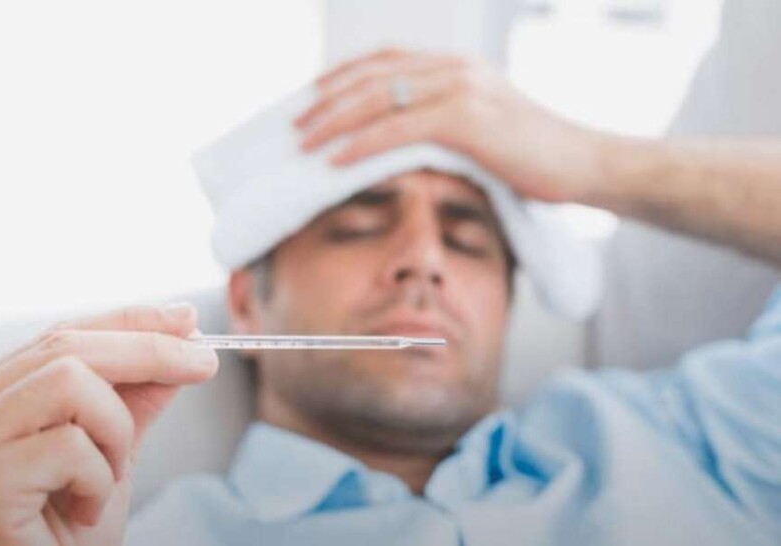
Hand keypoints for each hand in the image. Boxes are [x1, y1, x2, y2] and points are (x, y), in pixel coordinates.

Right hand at [0, 304, 217, 545]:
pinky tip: (83, 511)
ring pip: (68, 381)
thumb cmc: (61, 535)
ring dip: (116, 428)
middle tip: (206, 362)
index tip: (186, 317)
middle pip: (66, 346)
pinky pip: (69, 445)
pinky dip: (99, 478)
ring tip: (110, 476)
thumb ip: (135, 399)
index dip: (128, 321)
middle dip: (150, 349)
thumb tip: (182, 343)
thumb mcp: (110, 453)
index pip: (60, 336)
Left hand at [296, 48, 607, 203]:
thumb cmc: (535, 154)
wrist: (583, 162)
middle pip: (373, 76)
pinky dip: (361, 143)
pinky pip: (398, 128)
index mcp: (456, 65)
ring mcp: (461, 88)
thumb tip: (403, 142)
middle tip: (294, 124)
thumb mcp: (485, 127)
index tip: (310, 98)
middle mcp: (454, 67)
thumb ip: (446, 121)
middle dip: (327, 100)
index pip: (386, 60)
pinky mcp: (466, 118)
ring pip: (379, 98)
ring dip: (333, 121)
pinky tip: (335, 159)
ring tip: (303, 143)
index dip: (342, 76)